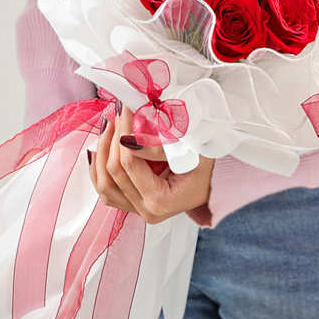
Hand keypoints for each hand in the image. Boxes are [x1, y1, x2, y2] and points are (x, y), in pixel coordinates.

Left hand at [88, 104, 213, 223]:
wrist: (219, 179)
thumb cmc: (210, 165)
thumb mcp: (190, 149)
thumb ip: (158, 147)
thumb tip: (128, 139)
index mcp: (161, 201)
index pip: (129, 164)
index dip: (124, 132)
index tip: (127, 108)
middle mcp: (147, 211)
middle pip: (112, 174)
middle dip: (111, 138)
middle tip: (117, 112)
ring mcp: (139, 209)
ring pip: (104, 184)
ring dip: (102, 152)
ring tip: (108, 126)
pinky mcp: (134, 203)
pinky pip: (107, 188)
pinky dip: (99, 167)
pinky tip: (100, 146)